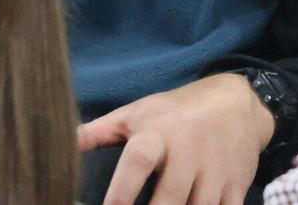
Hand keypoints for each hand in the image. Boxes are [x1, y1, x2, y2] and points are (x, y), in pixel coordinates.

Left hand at [78, 73, 273, 204]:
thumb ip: (98, 132)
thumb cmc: (175, 112)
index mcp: (159, 133)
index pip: (138, 161)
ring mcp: (216, 170)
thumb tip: (60, 142)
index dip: (122, 191)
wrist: (237, 102)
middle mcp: (190, 151)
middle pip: (170, 199)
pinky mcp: (237, 185)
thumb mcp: (137, 113)